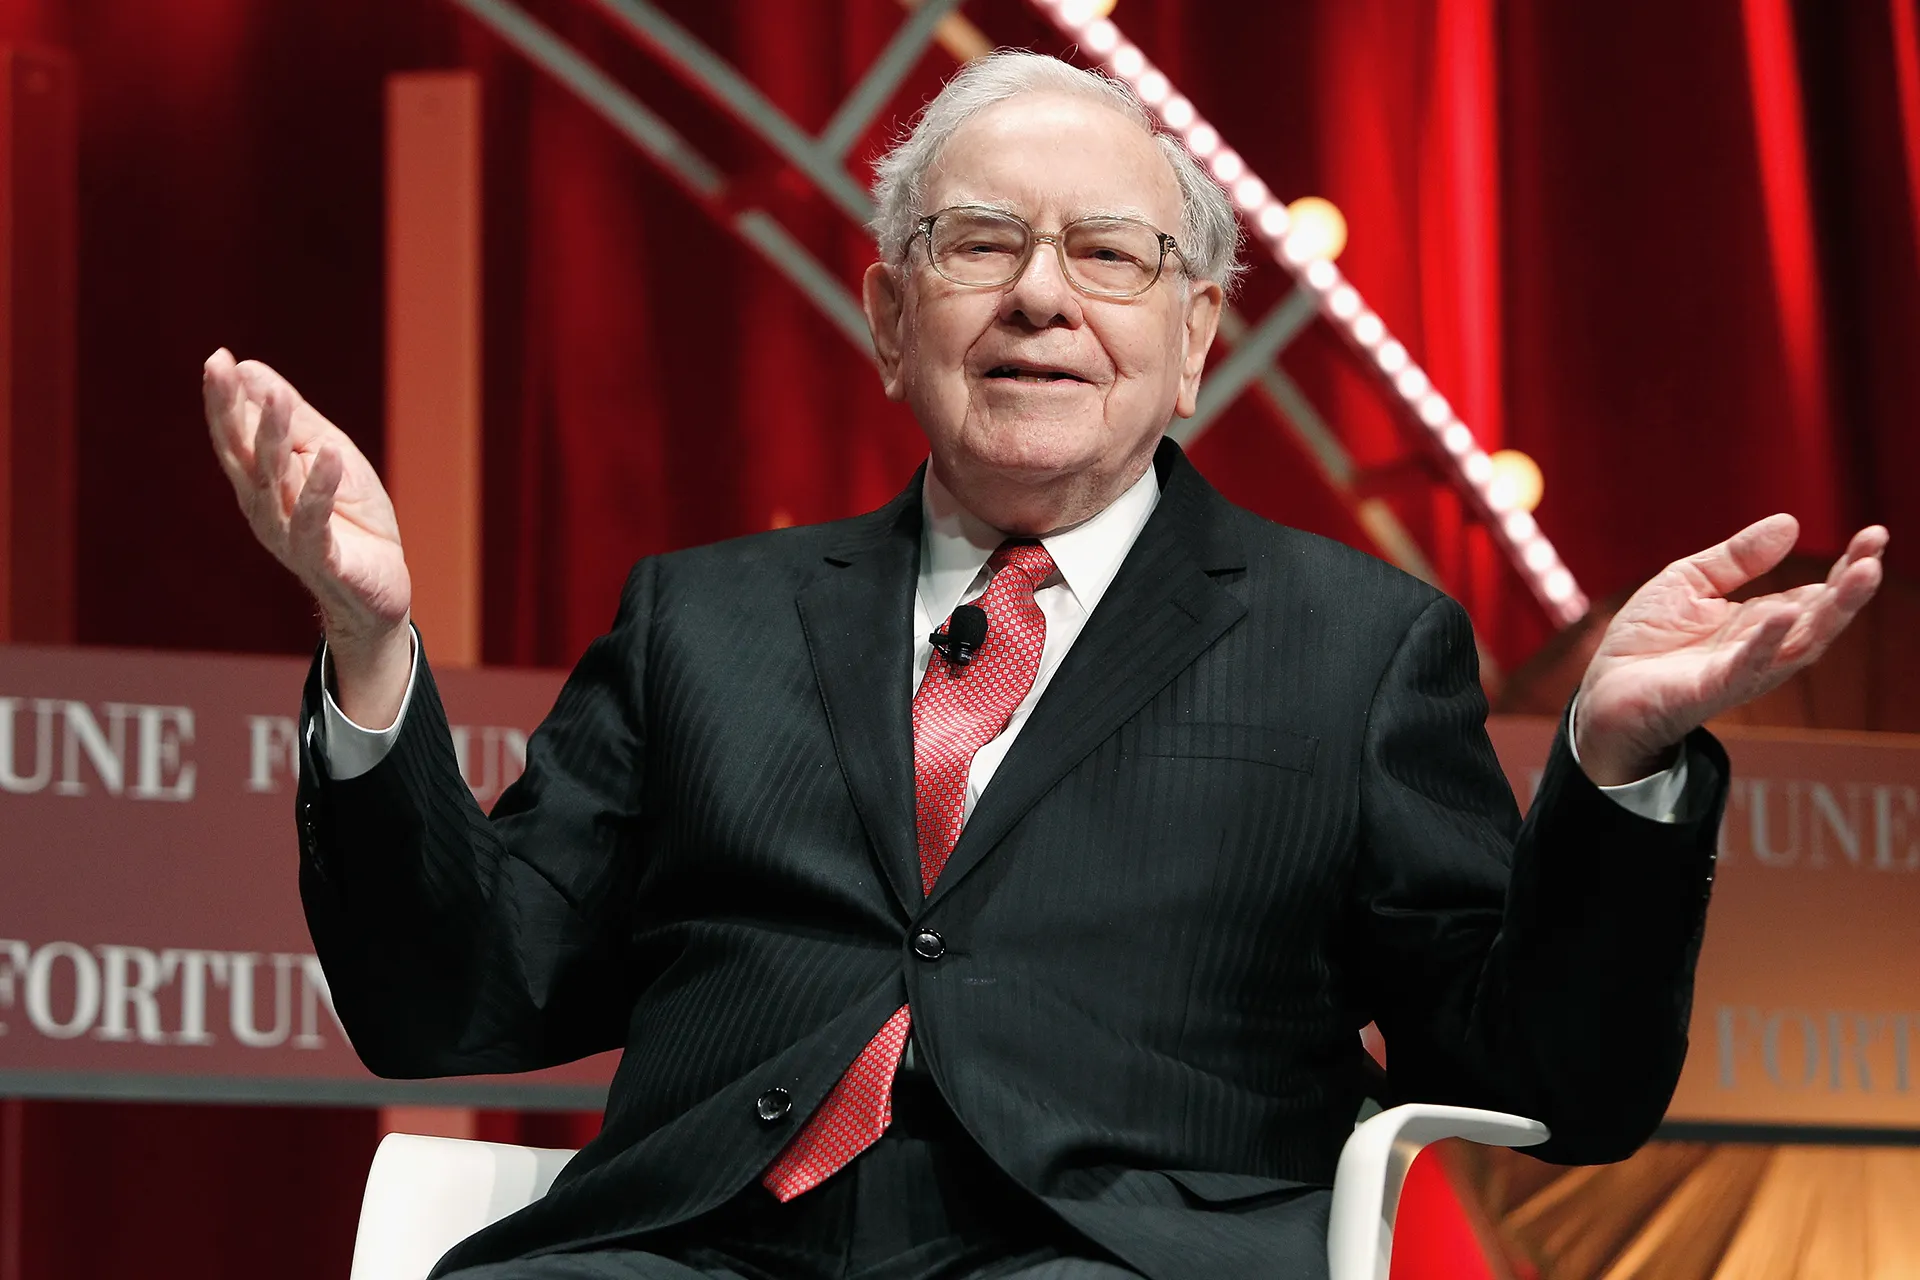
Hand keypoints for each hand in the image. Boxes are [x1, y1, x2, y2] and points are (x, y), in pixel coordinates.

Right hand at [204, 348, 412, 721]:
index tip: (217, 358)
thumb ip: (293, 418)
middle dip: (233, 410)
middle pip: (244, 455)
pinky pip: (314, 523)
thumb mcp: (327, 454)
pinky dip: (319, 488)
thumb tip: (250, 368)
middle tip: (222, 368)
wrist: (378, 588)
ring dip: (275, 439)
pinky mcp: (321, 560)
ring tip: (278, 399)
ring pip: (275, 484)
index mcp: (261, 482)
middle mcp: (264, 508)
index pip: (235, 436)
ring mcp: (289, 536)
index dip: (223, 399)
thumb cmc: (350, 518)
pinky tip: (326, 454)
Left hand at [1574, 515, 1887, 784]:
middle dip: (1851, 587)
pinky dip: (1767, 642)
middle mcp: (1762, 647)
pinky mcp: (1712, 690)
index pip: (1816, 593)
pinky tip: (1784, 614)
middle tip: (1876, 552)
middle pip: (1819, 617)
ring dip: (1831, 612)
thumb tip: (1790, 523)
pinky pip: (1747, 667)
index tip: (1875, 534)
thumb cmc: (1647, 640)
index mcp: (1760, 620)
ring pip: (1800, 644)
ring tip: (1860, 575)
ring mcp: (1742, 670)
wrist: (1603, 691)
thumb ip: (1737, 557)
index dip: (1847, 566)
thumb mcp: (1690, 582)